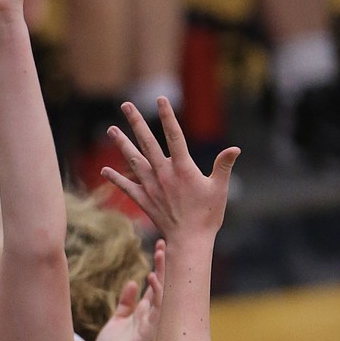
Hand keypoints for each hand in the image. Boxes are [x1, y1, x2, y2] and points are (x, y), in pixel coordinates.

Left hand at [94, 241, 165, 340]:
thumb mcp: (118, 319)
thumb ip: (126, 302)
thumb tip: (133, 282)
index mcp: (144, 311)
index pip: (155, 284)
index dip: (158, 265)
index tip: (159, 246)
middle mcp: (151, 314)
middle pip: (161, 284)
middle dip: (163, 264)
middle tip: (164, 242)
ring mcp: (151, 322)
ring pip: (162, 292)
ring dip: (162, 272)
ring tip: (160, 252)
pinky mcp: (149, 331)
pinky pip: (156, 309)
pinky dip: (157, 293)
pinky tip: (154, 278)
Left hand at [102, 99, 238, 237]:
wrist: (190, 241)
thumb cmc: (208, 215)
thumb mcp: (220, 188)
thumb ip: (223, 166)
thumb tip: (235, 149)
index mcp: (183, 168)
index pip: (174, 135)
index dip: (167, 116)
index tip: (160, 99)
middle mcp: (163, 174)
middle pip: (147, 142)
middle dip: (136, 122)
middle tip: (125, 105)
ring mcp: (151, 186)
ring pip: (133, 160)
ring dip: (122, 144)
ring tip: (111, 130)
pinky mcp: (144, 200)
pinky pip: (127, 187)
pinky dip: (116, 178)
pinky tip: (105, 170)